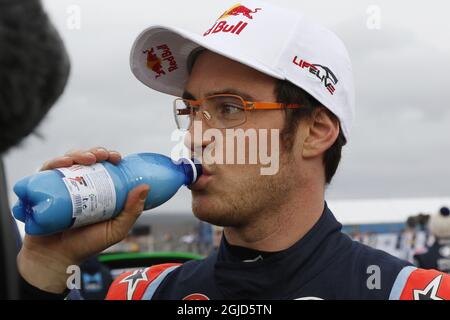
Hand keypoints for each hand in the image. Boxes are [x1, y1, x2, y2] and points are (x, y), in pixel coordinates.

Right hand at [17, 147, 149, 293]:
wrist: (57, 259)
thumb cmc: (87, 245)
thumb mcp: (116, 229)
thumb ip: (132, 212)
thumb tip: (145, 187)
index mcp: (97, 190)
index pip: (103, 166)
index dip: (110, 157)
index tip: (117, 158)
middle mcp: (79, 184)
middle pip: (86, 160)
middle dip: (95, 152)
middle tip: (103, 156)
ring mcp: (60, 185)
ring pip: (68, 161)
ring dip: (78, 153)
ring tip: (88, 158)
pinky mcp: (42, 188)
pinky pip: (47, 170)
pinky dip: (55, 162)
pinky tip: (64, 162)